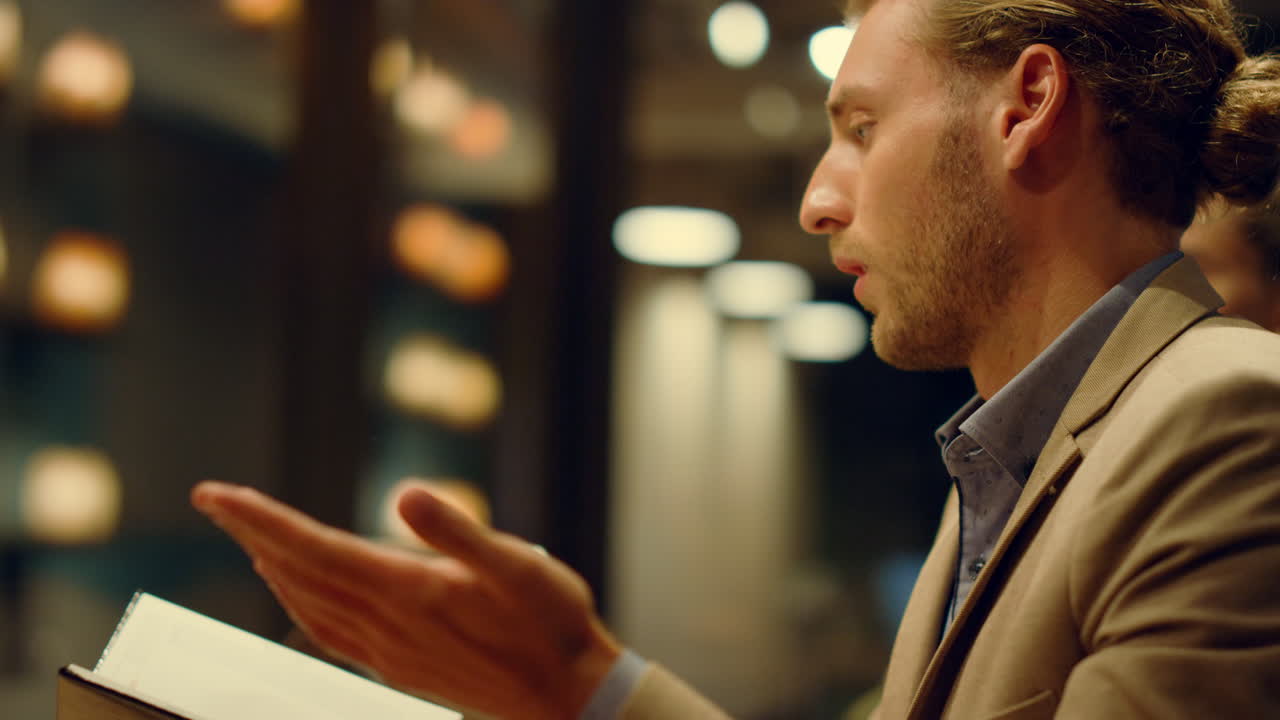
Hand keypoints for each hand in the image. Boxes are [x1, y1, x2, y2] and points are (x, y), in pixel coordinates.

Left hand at [191, 481, 620, 719]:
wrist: (567, 694)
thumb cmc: (551, 623)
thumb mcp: (517, 564)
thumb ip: (457, 531)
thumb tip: (404, 495)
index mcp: (410, 591)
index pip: (314, 548)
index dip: (260, 520)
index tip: (216, 494)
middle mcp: (388, 625)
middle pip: (300, 574)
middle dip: (252, 534)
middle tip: (214, 501)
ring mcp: (391, 651)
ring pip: (310, 606)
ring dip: (273, 569)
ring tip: (249, 539)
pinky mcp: (402, 667)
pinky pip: (331, 634)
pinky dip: (302, 606)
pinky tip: (302, 597)